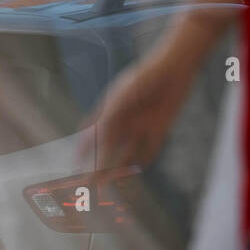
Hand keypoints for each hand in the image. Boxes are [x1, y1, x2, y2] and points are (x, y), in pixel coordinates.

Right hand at [81, 51, 191, 169]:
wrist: (174, 68)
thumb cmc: (142, 77)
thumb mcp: (120, 97)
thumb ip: (108, 118)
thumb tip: (96, 139)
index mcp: (108, 111)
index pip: (90, 133)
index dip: (82, 148)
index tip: (75, 162)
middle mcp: (123, 121)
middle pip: (107, 146)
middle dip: (99, 162)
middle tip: (92, 180)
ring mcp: (140, 125)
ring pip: (127, 150)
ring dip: (119, 165)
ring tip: (111, 181)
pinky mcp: (159, 128)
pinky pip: (150, 148)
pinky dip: (144, 158)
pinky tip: (138, 169)